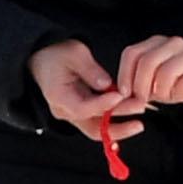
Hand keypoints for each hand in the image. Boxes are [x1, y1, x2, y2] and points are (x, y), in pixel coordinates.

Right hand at [29, 38, 143, 141]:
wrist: (43, 60)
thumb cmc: (56, 54)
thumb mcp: (74, 53)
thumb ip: (90, 69)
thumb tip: (107, 84)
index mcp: (58, 97)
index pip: (82, 108)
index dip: (102, 104)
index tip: (120, 95)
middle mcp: (65, 111)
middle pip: (93, 126)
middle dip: (119, 121)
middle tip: (139, 107)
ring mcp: (73, 115)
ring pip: (98, 130)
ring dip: (120, 127)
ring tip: (139, 122)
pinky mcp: (82, 114)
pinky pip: (100, 125)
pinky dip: (115, 123)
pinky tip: (131, 119)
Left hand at [114, 35, 182, 108]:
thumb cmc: (181, 77)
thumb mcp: (156, 74)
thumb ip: (139, 79)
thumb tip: (121, 96)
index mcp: (156, 43)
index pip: (132, 54)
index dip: (124, 75)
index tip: (124, 93)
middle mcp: (172, 43)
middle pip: (146, 63)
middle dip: (141, 87)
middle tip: (144, 101)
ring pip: (164, 75)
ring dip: (161, 94)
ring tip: (166, 97)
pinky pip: (182, 87)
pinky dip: (177, 97)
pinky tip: (181, 95)